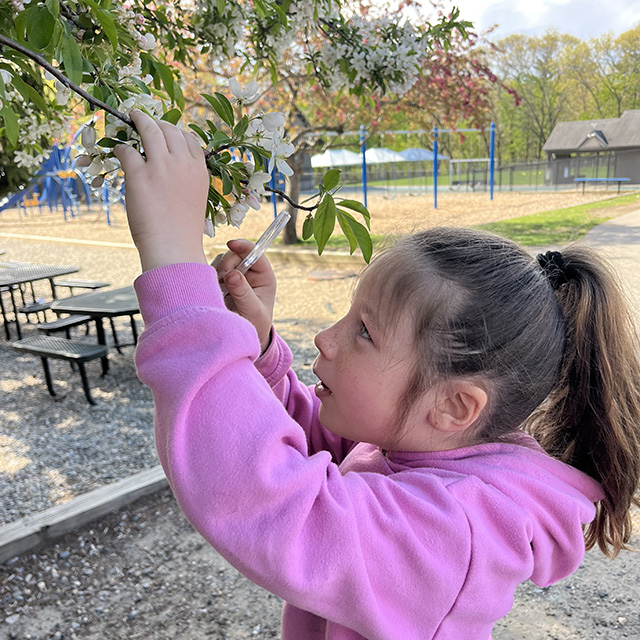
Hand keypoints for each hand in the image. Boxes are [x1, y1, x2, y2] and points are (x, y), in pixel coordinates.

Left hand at [113, 110, 209, 271]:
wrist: (173, 248)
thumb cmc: (183, 230)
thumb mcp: (196, 199)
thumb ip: (189, 179)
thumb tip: (174, 169)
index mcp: (199, 171)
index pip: (189, 140)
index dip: (175, 132)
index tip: (166, 132)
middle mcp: (182, 163)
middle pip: (169, 129)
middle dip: (156, 122)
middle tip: (145, 121)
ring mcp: (160, 167)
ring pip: (149, 130)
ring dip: (139, 120)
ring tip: (131, 118)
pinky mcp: (139, 175)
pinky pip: (127, 151)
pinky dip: (122, 148)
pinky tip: (119, 152)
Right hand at [211, 239, 275, 352]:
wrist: (243, 338)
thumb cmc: (255, 325)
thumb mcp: (252, 310)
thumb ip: (243, 292)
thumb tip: (231, 274)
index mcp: (264, 277)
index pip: (255, 254)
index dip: (244, 246)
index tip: (232, 244)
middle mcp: (250, 273)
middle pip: (236, 254)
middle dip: (228, 263)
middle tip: (223, 278)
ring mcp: (235, 276)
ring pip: (223, 261)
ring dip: (219, 271)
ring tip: (221, 289)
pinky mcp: (222, 282)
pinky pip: (213, 271)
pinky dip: (211, 277)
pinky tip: (214, 290)